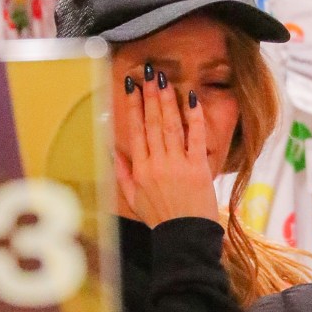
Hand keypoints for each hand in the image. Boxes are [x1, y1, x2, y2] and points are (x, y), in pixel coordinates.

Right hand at [114, 66, 219, 227]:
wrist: (184, 237)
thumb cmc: (160, 219)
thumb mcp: (133, 198)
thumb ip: (123, 172)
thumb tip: (113, 150)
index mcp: (140, 169)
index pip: (135, 131)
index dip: (132, 106)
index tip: (131, 86)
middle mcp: (157, 163)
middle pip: (151, 123)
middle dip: (150, 96)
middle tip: (150, 73)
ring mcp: (177, 164)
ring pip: (170, 126)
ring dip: (166, 101)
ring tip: (164, 80)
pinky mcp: (198, 168)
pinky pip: (195, 138)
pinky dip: (193, 117)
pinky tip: (191, 99)